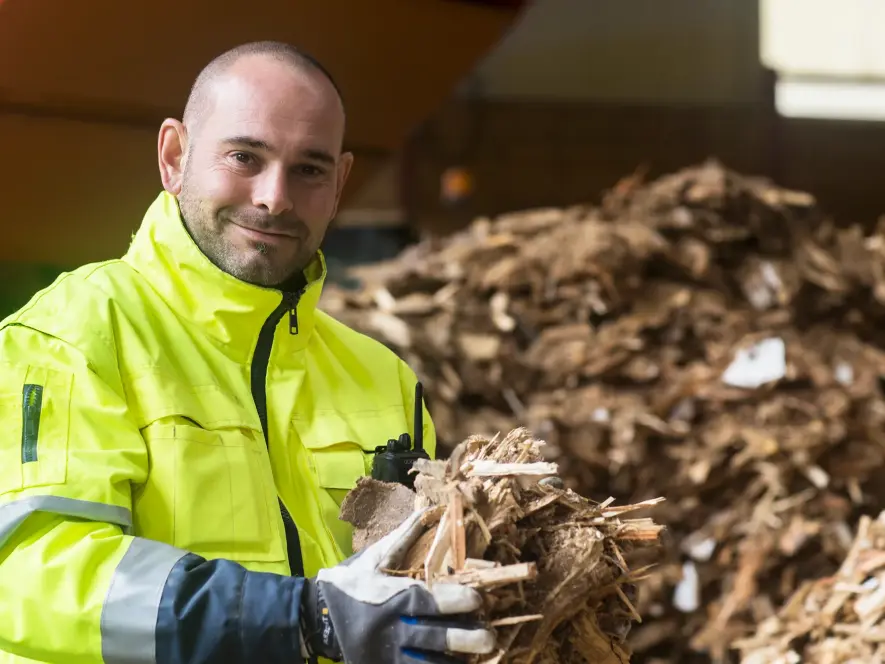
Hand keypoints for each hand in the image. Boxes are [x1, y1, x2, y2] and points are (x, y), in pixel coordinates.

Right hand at [300, 510, 495, 662]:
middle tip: (488, 638)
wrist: (314, 617)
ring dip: (455, 662)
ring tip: (478, 659)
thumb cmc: (350, 582)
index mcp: (390, 598)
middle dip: (467, 639)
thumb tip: (430, 510)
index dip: (457, 601)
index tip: (478, 600)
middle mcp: (390, 629)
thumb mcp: (373, 557)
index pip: (429, 600)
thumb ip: (403, 537)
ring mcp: (385, 654)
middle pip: (435, 637)